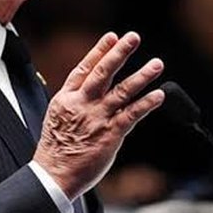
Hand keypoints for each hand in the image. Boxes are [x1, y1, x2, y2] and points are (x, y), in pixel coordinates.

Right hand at [32, 31, 164, 199]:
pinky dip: (146, 103)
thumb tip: (88, 91)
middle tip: (133, 37)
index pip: (84, 69)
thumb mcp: (56, 117)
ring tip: (156, 64)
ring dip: (141, 76)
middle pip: (103, 73)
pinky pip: (132, 115)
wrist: (54, 175)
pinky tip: (158, 95)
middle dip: (119, 53)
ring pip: (122, 91)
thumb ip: (73, 101)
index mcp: (67, 98)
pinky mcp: (111, 134)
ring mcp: (98, 118)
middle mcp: (83, 104)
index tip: (112, 37)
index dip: (99, 51)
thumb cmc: (56, 150)